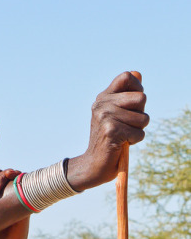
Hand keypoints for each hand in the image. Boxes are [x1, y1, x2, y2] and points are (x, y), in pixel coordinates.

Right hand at [67, 71, 148, 191]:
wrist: (94, 164)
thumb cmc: (110, 139)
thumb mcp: (117, 114)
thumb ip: (127, 95)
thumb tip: (137, 73)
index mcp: (103, 97)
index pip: (126, 77)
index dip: (137, 88)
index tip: (134, 104)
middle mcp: (101, 104)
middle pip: (141, 98)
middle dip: (141, 114)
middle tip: (127, 124)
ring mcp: (105, 117)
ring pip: (143, 118)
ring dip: (138, 130)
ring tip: (123, 136)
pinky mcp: (111, 130)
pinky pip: (139, 133)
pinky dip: (135, 141)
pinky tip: (121, 144)